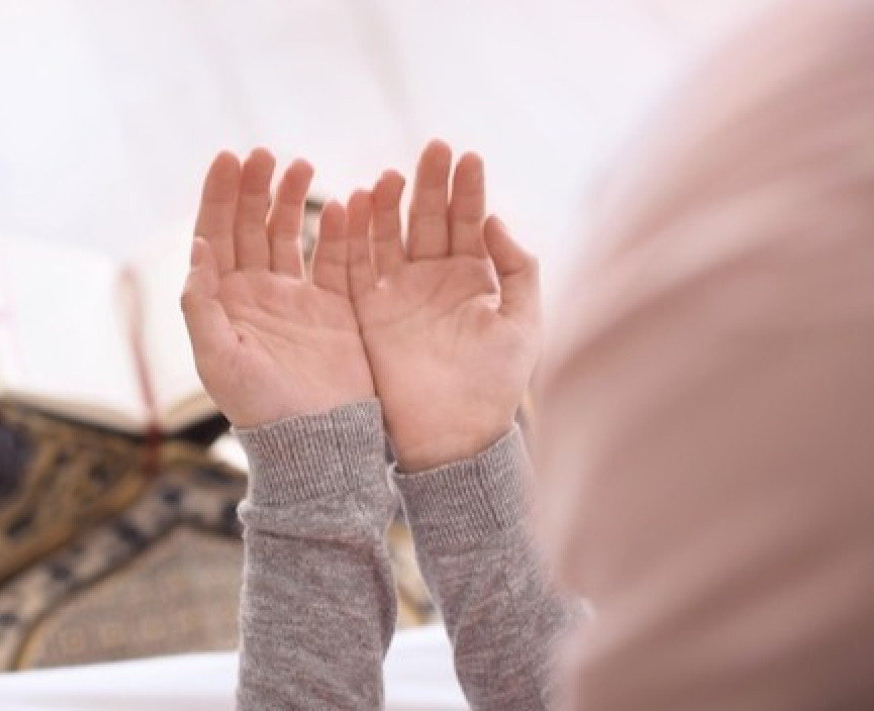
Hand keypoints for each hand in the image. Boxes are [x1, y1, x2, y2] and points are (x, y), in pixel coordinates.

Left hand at [181, 149, 374, 427]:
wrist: (314, 443)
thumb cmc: (259, 408)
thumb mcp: (219, 360)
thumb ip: (201, 305)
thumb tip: (196, 248)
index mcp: (223, 301)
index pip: (216, 234)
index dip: (220, 195)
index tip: (229, 157)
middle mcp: (257, 293)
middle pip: (252, 225)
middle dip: (256, 187)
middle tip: (266, 154)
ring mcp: (297, 298)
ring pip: (291, 234)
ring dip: (294, 198)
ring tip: (303, 165)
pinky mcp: (335, 308)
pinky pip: (336, 259)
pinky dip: (339, 231)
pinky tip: (344, 204)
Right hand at [346, 141, 541, 470]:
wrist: (453, 437)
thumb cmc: (496, 387)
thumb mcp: (524, 325)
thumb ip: (517, 270)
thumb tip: (495, 220)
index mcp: (472, 279)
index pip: (467, 220)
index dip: (466, 189)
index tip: (467, 155)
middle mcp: (432, 280)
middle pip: (426, 218)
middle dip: (429, 183)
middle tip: (433, 147)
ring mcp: (397, 293)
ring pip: (387, 235)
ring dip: (388, 205)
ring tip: (391, 176)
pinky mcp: (366, 312)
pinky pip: (353, 267)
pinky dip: (350, 237)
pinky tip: (351, 205)